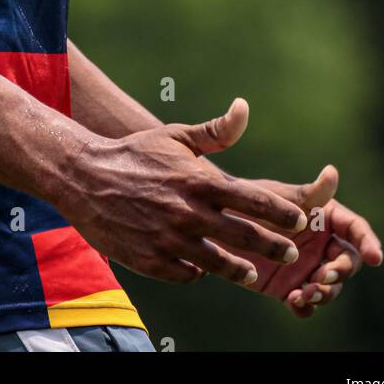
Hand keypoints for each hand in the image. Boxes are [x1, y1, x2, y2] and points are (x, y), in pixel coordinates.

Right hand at [60, 97, 310, 285]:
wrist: (84, 176)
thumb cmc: (135, 153)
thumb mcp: (175, 136)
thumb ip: (215, 131)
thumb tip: (244, 108)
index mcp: (200, 181)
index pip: (253, 202)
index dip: (281, 214)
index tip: (300, 221)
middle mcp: (190, 213)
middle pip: (245, 237)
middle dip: (273, 247)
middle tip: (290, 253)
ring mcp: (171, 240)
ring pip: (219, 264)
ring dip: (240, 270)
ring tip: (251, 274)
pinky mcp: (152, 261)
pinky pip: (185, 274)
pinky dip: (195, 272)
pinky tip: (199, 267)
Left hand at [238, 170, 383, 317]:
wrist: (216, 223)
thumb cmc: (250, 200)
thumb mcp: (278, 196)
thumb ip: (308, 193)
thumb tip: (332, 172)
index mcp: (325, 217)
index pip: (355, 230)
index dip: (368, 243)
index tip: (375, 258)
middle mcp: (321, 244)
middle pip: (347, 262)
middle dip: (340, 272)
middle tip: (322, 277)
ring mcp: (307, 267)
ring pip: (329, 287)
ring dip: (324, 293)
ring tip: (305, 292)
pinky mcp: (289, 287)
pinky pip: (305, 303)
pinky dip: (304, 306)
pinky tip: (294, 301)